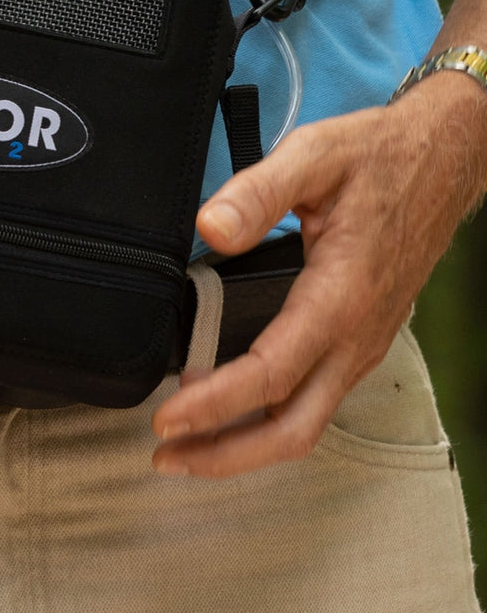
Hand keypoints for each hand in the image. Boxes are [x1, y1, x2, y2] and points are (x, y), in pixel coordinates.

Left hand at [151, 72, 486, 476]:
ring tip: (189, 445)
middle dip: (227, 453)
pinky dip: (272, 420)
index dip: (216, 405)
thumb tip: (210, 228)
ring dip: (247, 444)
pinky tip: (235, 409)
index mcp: (341, 295)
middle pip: (294, 427)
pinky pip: (318, 400)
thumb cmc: (377, 157)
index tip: (167, 418)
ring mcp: (363, 343)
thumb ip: (258, 192)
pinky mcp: (362, 339)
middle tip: (166, 455)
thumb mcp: (314, 156)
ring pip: (308, 421)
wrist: (445, 159)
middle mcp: (356, 334)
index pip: (271, 373)